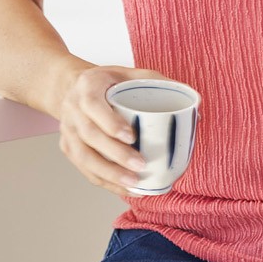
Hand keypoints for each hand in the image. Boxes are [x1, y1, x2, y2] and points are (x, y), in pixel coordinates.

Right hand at [58, 64, 170, 195]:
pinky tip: (126, 188)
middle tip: (141, 166)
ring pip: (84, 157)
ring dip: (109, 174)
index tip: (132, 136)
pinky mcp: (67, 148)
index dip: (110, 123)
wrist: (72, 88)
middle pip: (89, 136)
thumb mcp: (131, 73)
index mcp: (87, 86)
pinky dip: (105, 181)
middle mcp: (72, 109)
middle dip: (115, 154)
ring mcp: (67, 131)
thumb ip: (160, 82)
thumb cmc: (109, 81)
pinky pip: (85, 169)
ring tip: (134, 183)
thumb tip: (196, 102)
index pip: (94, 105)